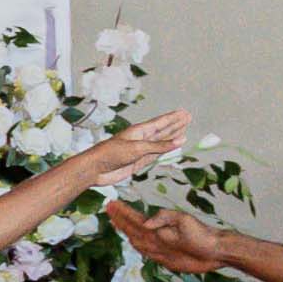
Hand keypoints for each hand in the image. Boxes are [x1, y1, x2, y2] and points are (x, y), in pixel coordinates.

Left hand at [63, 109, 194, 185]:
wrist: (95, 169)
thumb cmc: (111, 154)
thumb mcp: (138, 148)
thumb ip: (159, 146)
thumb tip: (181, 140)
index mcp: (139, 131)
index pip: (160, 122)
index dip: (173, 118)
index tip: (184, 112)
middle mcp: (141, 139)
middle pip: (162, 130)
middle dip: (175, 124)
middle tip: (187, 117)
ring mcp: (140, 150)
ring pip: (161, 141)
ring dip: (172, 136)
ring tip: (183, 129)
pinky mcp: (139, 161)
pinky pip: (156, 154)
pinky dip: (165, 150)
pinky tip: (171, 147)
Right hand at [108, 204, 226, 276]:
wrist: (214, 251)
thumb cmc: (202, 234)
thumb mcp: (185, 221)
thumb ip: (164, 218)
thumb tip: (145, 224)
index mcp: (158, 226)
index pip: (136, 219)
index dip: (123, 213)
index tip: (112, 204)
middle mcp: (155, 236)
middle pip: (132, 227)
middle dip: (120, 218)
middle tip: (108, 208)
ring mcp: (158, 247)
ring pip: (135, 237)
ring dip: (124, 228)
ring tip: (114, 220)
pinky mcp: (163, 258)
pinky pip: (144, 250)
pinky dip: (134, 244)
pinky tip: (130, 239)